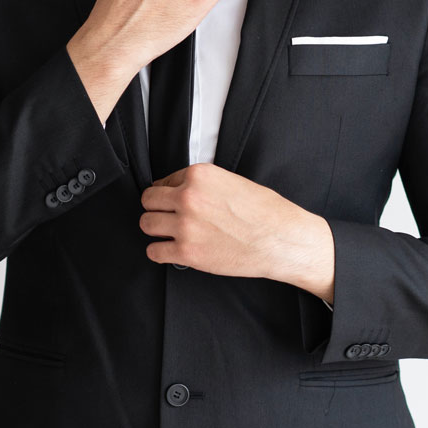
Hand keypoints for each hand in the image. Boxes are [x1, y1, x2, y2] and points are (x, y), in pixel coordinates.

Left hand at [139, 163, 334, 301]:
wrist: (281, 239)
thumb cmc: (264, 211)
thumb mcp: (231, 180)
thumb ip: (202, 184)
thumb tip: (179, 190)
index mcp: (199, 175)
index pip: (164, 180)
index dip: (169, 192)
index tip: (174, 200)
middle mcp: (188, 197)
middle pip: (149, 200)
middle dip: (157, 208)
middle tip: (166, 215)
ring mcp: (185, 225)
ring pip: (146, 224)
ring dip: (156, 228)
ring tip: (168, 232)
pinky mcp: (187, 252)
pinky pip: (154, 251)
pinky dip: (159, 251)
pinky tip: (170, 250)